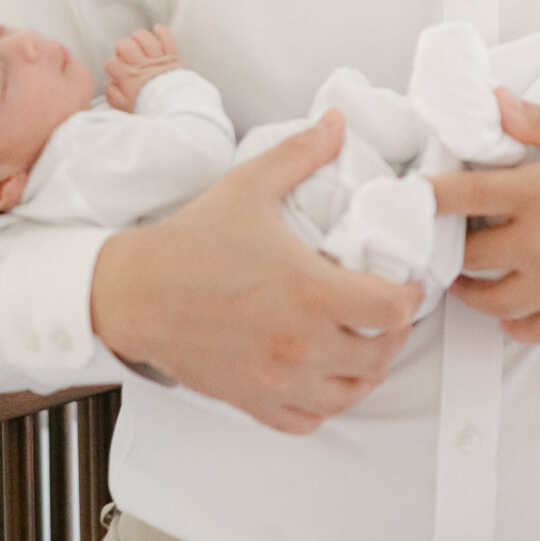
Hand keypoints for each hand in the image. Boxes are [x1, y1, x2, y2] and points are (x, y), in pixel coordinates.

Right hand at [91, 117, 420, 431]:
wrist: (130, 293)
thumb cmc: (189, 243)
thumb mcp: (248, 187)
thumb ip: (300, 154)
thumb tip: (336, 121)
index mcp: (310, 292)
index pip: (393, 310)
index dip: (408, 295)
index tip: (401, 282)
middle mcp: (301, 344)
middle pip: (381, 355)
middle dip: (392, 331)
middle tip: (383, 309)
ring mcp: (277, 379)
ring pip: (352, 393)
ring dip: (365, 369)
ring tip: (358, 341)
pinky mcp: (253, 401)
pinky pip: (309, 419)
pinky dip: (324, 402)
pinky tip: (320, 373)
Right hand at [105, 24, 182, 111]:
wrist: (173, 106)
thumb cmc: (148, 105)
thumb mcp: (124, 106)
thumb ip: (112, 94)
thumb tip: (109, 83)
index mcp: (128, 76)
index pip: (111, 63)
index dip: (111, 67)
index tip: (115, 72)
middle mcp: (140, 64)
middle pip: (125, 45)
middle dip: (121, 47)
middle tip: (124, 55)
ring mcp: (156, 59)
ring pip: (144, 38)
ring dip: (138, 37)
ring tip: (136, 42)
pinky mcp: (171, 56)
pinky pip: (167, 39)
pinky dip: (162, 32)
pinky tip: (157, 29)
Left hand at [426, 93, 539, 343]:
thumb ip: (538, 121)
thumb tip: (493, 100)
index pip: (463, 196)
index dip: (427, 196)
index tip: (409, 196)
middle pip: (468, 258)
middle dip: (449, 248)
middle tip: (445, 239)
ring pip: (491, 303)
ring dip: (471, 291)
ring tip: (468, 277)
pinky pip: (530, 329)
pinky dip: (511, 322)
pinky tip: (510, 306)